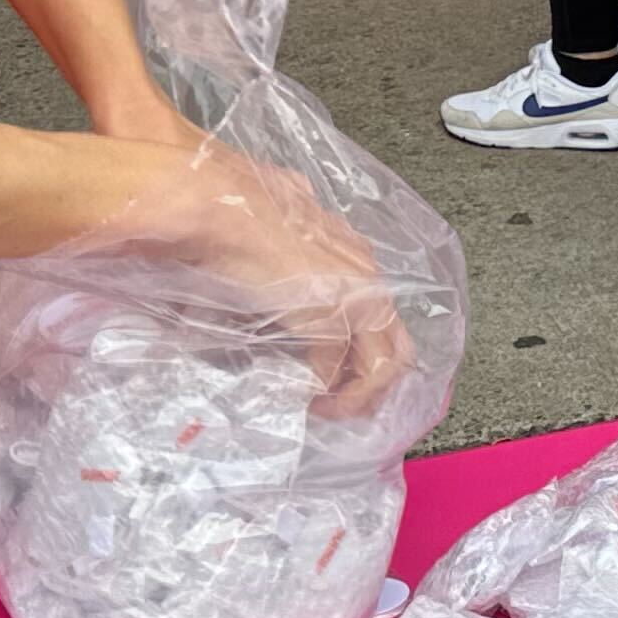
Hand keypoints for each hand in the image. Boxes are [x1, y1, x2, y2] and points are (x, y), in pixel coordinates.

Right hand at [109, 139, 416, 419]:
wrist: (220, 207)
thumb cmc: (232, 221)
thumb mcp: (269, 248)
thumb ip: (280, 269)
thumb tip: (260, 285)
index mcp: (353, 255)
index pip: (379, 314)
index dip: (364, 351)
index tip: (338, 374)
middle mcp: (366, 276)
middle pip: (396, 344)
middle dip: (375, 383)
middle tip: (346, 405)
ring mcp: (357, 295)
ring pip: (385, 363)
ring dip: (357, 395)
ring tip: (328, 410)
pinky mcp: (334, 316)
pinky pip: (341, 369)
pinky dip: (327, 391)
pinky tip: (306, 399)